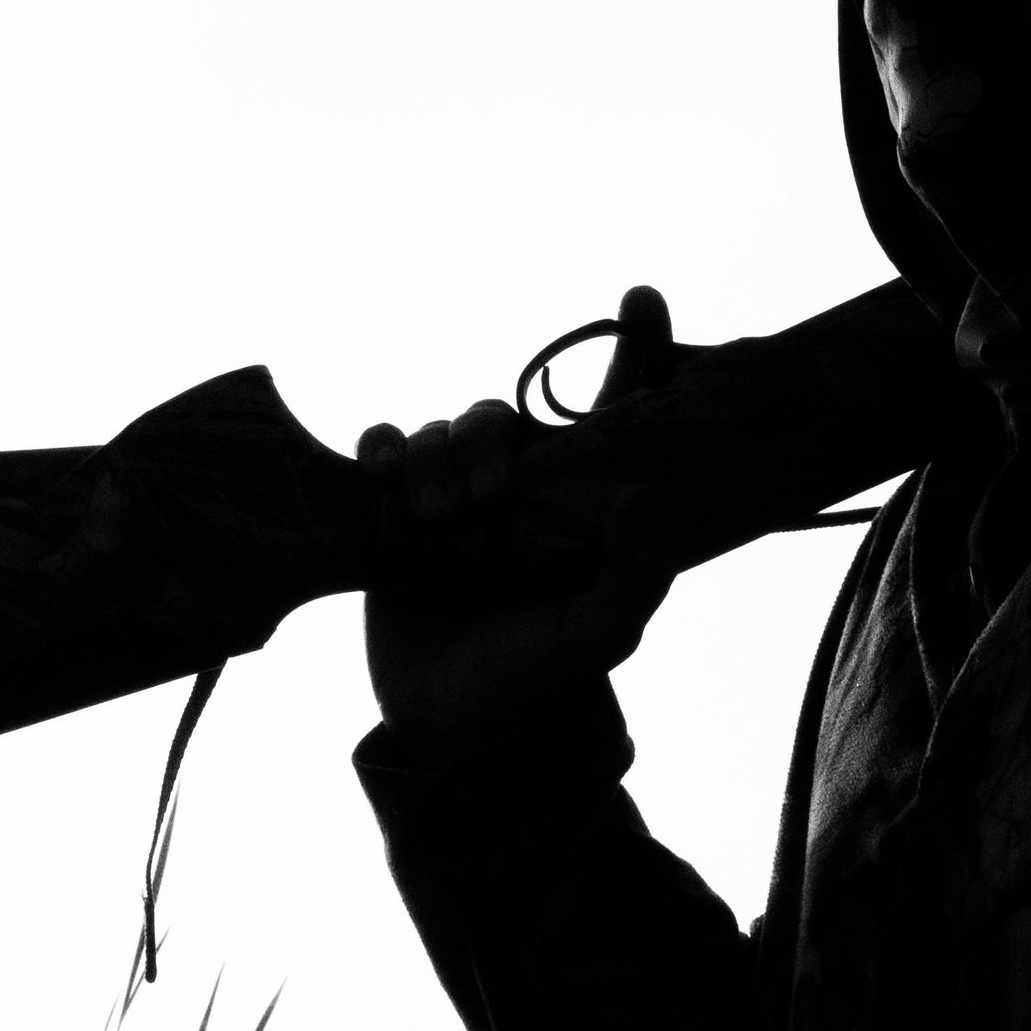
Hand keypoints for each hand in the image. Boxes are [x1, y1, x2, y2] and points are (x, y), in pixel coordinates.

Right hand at [357, 316, 686, 746]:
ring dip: (435, 459)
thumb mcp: (598, 634)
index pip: (617, 413)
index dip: (636, 350)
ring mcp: (457, 502)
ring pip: (444, 429)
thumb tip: (649, 492)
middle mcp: (523, 494)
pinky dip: (382, 450)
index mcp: (583, 508)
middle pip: (507, 415)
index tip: (642, 297)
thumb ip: (635, 569)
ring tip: (434, 525)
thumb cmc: (535, 688)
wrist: (444, 733)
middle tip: (483, 505)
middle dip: (491, 443)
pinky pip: (386, 449)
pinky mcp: (397, 516)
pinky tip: (381, 478)